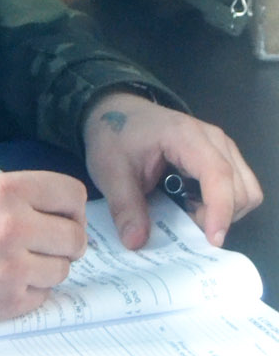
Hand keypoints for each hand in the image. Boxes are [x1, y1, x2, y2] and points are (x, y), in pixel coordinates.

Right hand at [0, 171, 87, 329]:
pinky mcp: (9, 302)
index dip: (70, 207)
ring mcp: (13, 268)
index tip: (60, 217)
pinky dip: (28, 292)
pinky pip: (43, 295)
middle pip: (75, 236)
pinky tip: (0, 284)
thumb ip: (17, 197)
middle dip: (64, 242)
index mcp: (5, 190)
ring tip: (12, 265)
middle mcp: (14, 226)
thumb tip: (62, 214)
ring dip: (45, 269)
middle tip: (42, 247)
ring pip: (62, 269)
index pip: (72, 194)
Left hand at [83, 91, 261, 249]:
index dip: (220, 210)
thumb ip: (125, 207)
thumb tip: (136, 242)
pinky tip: (193, 203)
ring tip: (187, 212)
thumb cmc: (114, 135)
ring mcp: (222, 147)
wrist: (116, 113)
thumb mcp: (110, 171)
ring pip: (246, 190)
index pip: (218, 174)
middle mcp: (213, 139)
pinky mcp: (222, 156)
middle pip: (240, 189)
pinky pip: (239, 188)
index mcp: (185, 136)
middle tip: (183, 222)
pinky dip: (223, 204)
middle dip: (218, 216)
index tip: (212, 240)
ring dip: (223, 212)